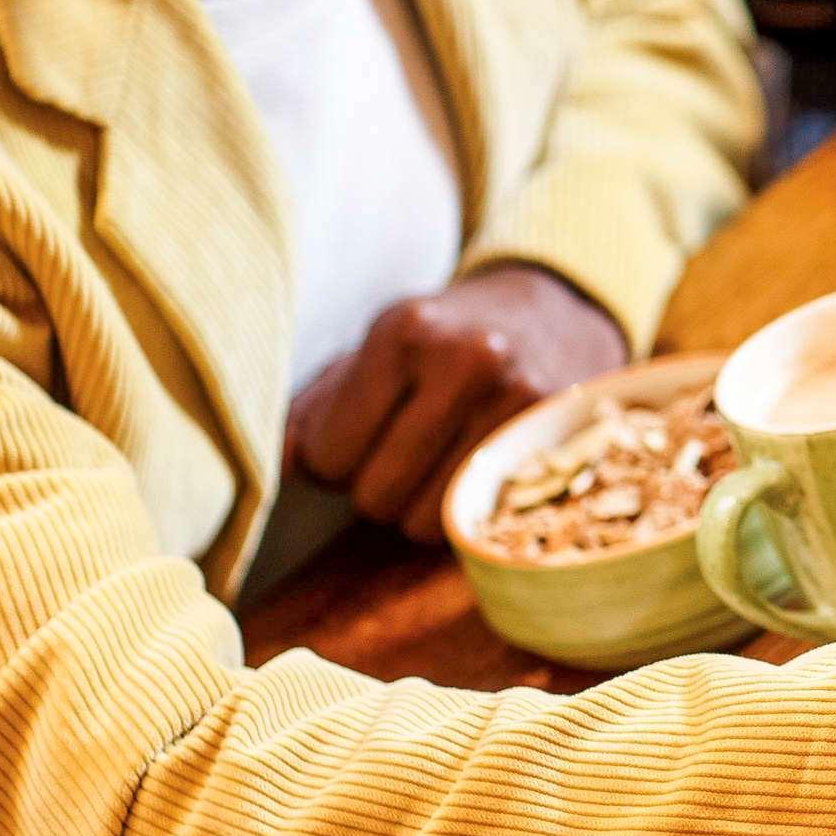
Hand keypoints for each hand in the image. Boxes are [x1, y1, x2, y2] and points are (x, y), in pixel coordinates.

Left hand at [287, 264, 630, 540]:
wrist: (559, 312)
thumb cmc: (443, 344)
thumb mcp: (373, 354)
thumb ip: (312, 413)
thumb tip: (277, 469)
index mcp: (404, 331)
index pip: (329, 456)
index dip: (335, 461)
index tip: (365, 436)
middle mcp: (467, 358)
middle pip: (376, 496)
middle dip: (380, 488)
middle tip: (408, 452)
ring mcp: (521, 399)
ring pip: (429, 521)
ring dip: (425, 508)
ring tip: (446, 462)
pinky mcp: (558, 437)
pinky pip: (483, 523)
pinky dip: (472, 513)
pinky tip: (484, 475)